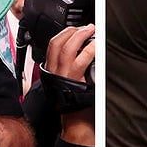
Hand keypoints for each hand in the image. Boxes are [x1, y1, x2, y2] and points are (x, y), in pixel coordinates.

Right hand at [44, 25, 94, 145]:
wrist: (74, 119)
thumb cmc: (71, 101)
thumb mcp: (62, 81)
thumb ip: (65, 66)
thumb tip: (78, 50)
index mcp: (49, 69)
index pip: (51, 45)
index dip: (62, 33)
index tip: (73, 28)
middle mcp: (53, 70)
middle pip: (57, 42)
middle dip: (71, 31)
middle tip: (85, 27)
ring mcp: (63, 74)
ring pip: (67, 48)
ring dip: (80, 35)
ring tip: (91, 30)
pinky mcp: (74, 78)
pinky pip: (82, 59)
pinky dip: (90, 49)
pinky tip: (97, 45)